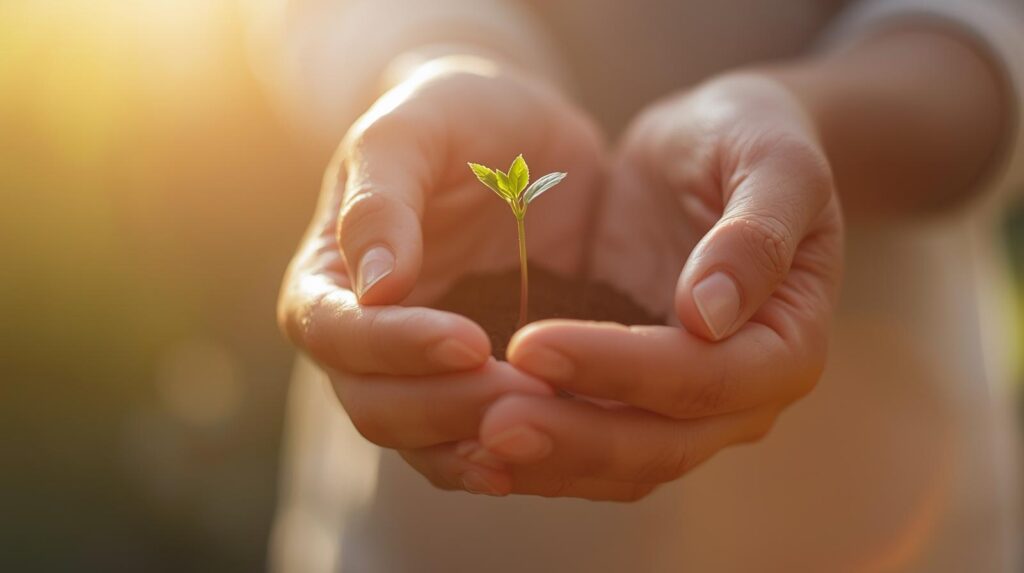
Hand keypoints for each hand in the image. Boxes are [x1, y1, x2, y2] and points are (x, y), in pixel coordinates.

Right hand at [277, 57, 605, 494]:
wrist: (517, 138)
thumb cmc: (453, 119)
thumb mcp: (413, 129)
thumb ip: (382, 200)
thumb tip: (376, 289)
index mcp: (329, 280)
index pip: (337, 334)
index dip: (395, 348)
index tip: (469, 341)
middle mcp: (363, 342)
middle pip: (377, 406)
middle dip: (447, 408)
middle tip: (525, 391)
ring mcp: (419, 374)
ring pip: (429, 444)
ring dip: (484, 443)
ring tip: (551, 428)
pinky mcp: (477, 388)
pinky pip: (482, 445)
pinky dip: (516, 456)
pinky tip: (562, 446)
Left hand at [466, 74, 843, 499]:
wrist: (713, 151)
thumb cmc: (750, 140)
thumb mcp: (771, 161)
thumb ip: (756, 234)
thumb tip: (711, 315)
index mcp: (786, 345)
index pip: (703, 378)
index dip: (618, 369)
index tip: (531, 343)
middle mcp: (740, 397)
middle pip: (657, 444)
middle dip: (571, 437)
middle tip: (487, 420)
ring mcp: (684, 407)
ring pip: (616, 463)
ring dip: (545, 460)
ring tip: (465, 438)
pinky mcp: (630, 396)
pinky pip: (584, 442)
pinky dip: (534, 451)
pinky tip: (467, 436)